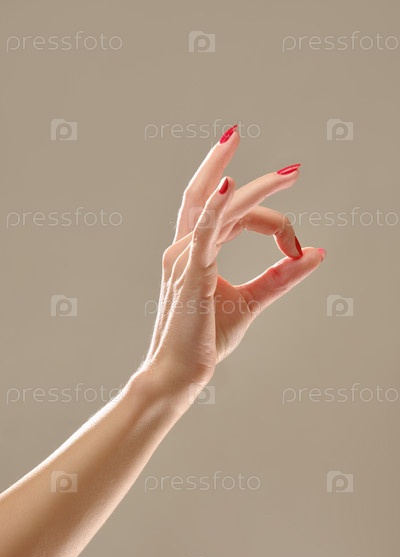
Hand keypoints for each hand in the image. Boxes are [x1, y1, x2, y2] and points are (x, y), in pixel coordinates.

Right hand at [141, 126, 324, 402]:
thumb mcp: (251, 301)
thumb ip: (280, 277)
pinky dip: (216, 205)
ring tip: (290, 175)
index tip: (295, 247)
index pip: (232, 216)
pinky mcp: (189, 273)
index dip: (271, 222)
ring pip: (220, 207)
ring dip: (256, 189)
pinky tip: (231, 185)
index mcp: (195, 252)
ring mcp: (184, 257)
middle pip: (210, 193)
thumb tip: (316, 253)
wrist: (180, 372)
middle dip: (227, 162)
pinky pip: (203, 231)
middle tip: (285, 164)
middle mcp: (185, 248)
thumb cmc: (204, 338)